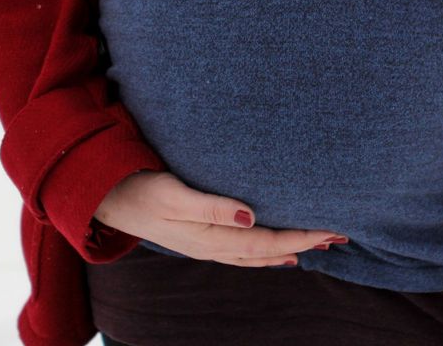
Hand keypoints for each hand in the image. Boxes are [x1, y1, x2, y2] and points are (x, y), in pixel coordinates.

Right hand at [93, 170, 349, 266]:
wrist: (105, 196)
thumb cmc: (139, 189)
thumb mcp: (173, 195)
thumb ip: (213, 207)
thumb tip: (252, 217)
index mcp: (210, 237)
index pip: (267, 240)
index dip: (300, 236)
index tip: (330, 229)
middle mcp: (212, 246)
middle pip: (268, 250)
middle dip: (304, 243)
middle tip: (338, 236)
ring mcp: (205, 244)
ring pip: (256, 253)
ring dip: (288, 247)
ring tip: (316, 244)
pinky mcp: (199, 235)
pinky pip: (241, 250)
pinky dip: (264, 250)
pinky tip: (274, 247)